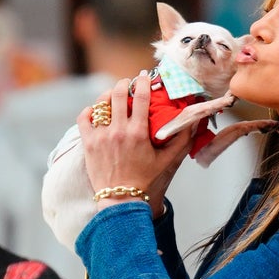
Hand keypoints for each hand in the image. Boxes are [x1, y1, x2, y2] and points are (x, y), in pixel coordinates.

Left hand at [77, 72, 192, 215]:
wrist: (122, 201)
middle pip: (119, 94)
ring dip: (109, 94)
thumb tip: (194, 121)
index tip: (145, 76)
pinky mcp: (89, 144)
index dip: (143, 82)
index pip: (140, 97)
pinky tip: (97, 111)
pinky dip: (90, 111)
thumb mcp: (169, 162)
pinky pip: (84, 118)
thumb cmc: (147, 182)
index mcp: (138, 134)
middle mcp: (118, 131)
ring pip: (101, 103)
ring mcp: (101, 137)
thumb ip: (182, 140)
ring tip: (115, 93)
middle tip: (130, 82)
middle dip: (125, 83)